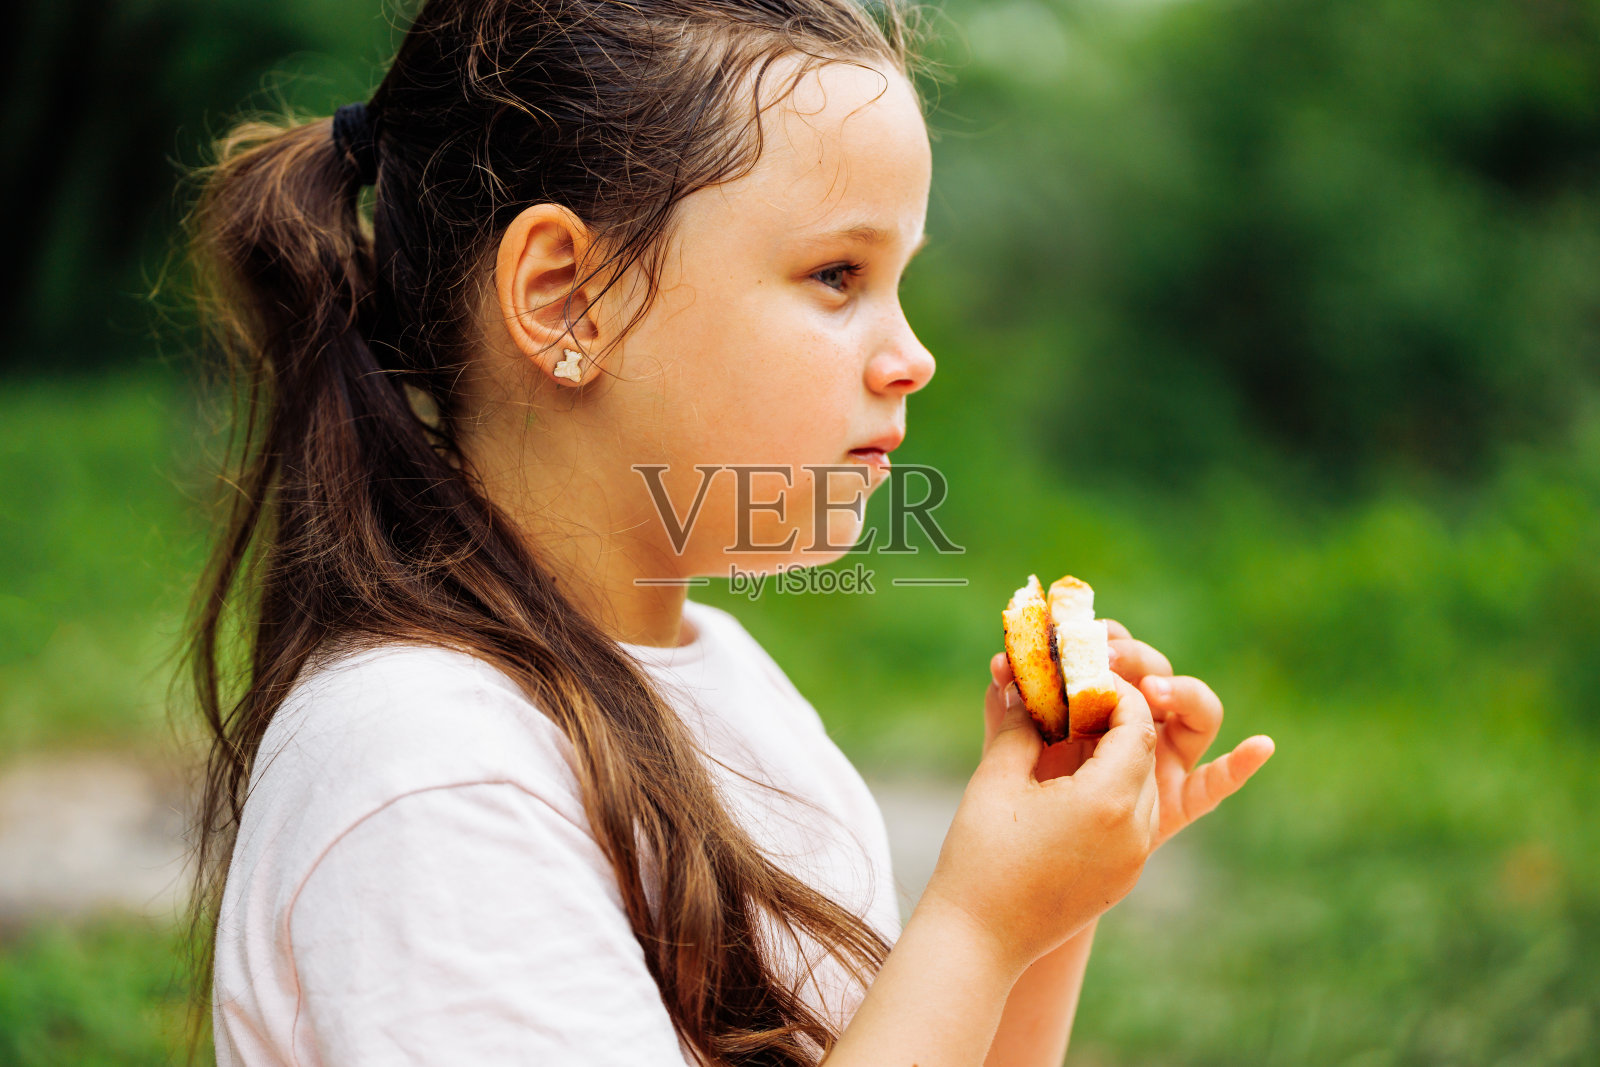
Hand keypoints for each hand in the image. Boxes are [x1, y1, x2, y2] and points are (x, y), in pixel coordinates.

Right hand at [923, 667, 1160, 972]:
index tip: (1083, 680)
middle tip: (1077, 701)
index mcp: (1107, 799)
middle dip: (1116, 721)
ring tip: (1072, 740)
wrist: (979, 940)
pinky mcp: (1124, 880)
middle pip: (1143, 755)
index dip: (1114, 694)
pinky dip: (1113, 792)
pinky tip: (1073, 785)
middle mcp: (1134, 830)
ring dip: (1117, 757)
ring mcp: (1133, 859)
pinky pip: (1133, 821)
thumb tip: (1030, 691)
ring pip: (1142, 788)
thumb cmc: (981, 855)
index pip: (1134, 725)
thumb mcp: (998, 777)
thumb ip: (1022, 725)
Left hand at [988, 622, 1274, 851]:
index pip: (1111, 650)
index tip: (1075, 634)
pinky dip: (1241, 763)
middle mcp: (1137, 720)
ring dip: (1182, 692)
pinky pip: (1216, 782)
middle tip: (1107, 659)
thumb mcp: (1006, 756)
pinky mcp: (1179, 799)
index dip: (1099, 638)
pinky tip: (1260, 746)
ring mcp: (1164, 757)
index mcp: (1096, 699)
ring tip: (1157, 691)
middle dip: (1134, 657)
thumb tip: (999, 667)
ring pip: (1194, 711)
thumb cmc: (1015, 806)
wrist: (1028, 873)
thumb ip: (1008, 713)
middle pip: (1154, 670)